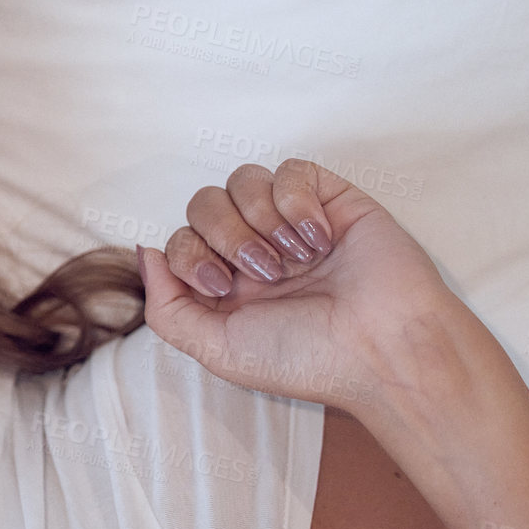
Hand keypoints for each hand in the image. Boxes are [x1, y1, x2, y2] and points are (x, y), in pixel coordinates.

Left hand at [136, 159, 461, 414]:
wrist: (382, 349)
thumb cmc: (307, 358)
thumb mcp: (216, 349)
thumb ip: (167, 308)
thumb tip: (145, 252)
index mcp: (227, 284)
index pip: (178, 239)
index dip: (190, 253)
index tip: (221, 286)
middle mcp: (256, 250)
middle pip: (203, 203)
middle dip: (224, 236)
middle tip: (264, 274)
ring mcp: (292, 223)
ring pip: (242, 180)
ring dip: (259, 220)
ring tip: (295, 259)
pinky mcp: (331, 200)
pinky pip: (291, 170)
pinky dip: (295, 202)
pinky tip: (319, 239)